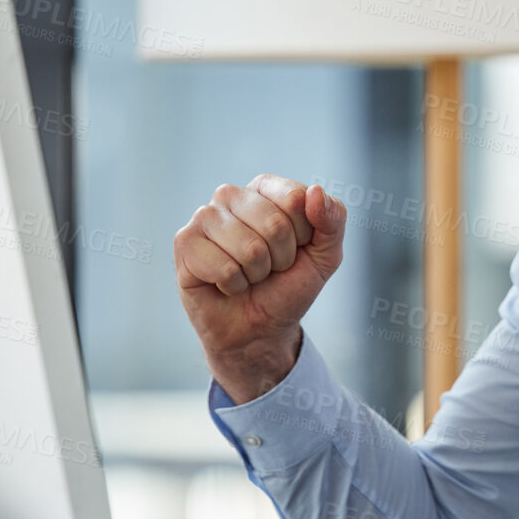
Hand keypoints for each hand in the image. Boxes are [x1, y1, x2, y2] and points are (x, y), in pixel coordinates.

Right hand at [175, 175, 345, 402]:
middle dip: (281, 259)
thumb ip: (334, 220)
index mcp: (265, 189)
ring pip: (249, 248)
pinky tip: (225, 284)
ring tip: (247, 276)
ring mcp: (204, 217)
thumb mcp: (326, 256)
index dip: (304, 236)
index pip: (296, 199)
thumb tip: (316, 192)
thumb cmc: (287, 287)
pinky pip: (224, 267)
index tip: (295, 250)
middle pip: (275, 224)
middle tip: (268, 269)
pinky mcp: (185, 243)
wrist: (257, 330)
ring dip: (256, 274)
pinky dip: (233, 285)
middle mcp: (231, 195)